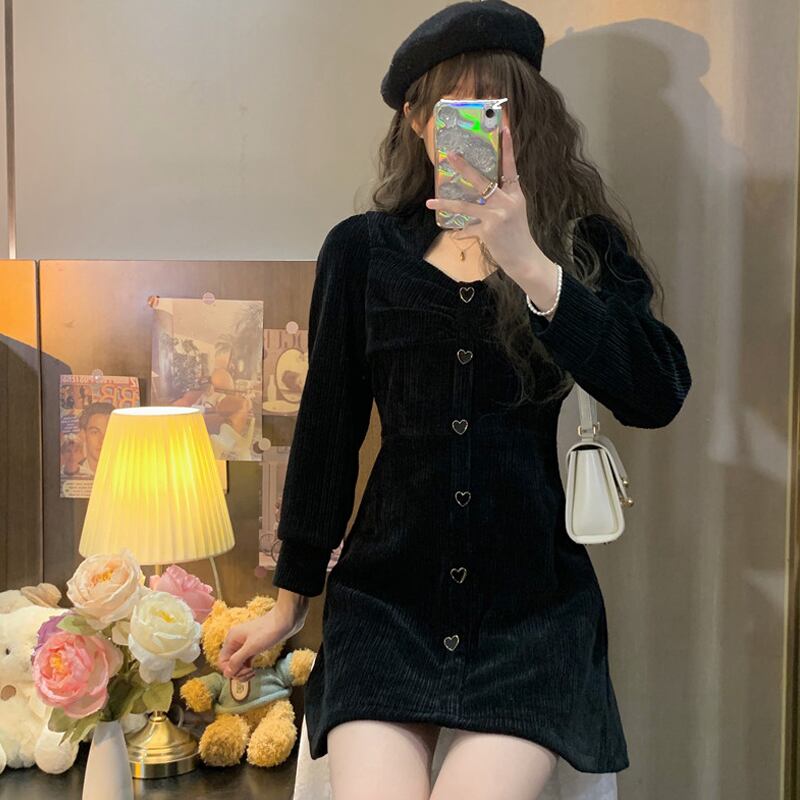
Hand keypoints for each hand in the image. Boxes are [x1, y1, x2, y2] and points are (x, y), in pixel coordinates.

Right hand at [217, 603, 302, 680]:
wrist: (285, 620)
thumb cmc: (268, 631)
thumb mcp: (251, 647)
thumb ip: (237, 660)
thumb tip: (226, 674)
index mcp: (231, 639)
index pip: (222, 661)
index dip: (230, 670)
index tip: (242, 672)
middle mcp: (235, 642)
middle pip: (229, 664)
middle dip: (237, 672)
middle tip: (250, 672)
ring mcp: (244, 645)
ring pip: (237, 664)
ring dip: (243, 672)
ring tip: (253, 673)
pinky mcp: (254, 647)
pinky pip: (245, 661)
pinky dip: (247, 668)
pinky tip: (254, 671)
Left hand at [425, 126, 549, 281]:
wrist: (524, 259)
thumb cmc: (517, 235)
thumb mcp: (514, 213)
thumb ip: (499, 201)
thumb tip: (478, 196)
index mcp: (515, 194)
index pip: (511, 167)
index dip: (507, 148)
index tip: (505, 128)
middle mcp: (506, 202)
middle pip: (482, 180)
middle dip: (464, 167)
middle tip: (450, 155)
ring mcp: (497, 215)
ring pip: (466, 205)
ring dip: (446, 203)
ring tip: (430, 201)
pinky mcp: (488, 230)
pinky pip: (468, 228)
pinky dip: (461, 232)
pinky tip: (454, 234)